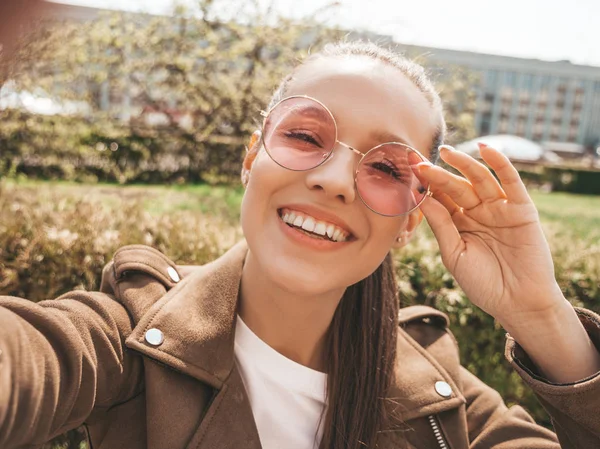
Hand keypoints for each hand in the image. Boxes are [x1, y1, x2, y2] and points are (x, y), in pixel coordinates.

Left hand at [414, 143, 564, 329]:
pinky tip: (486, 150)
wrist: (517, 304)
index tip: (407, 171)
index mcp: (459, 222)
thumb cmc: (482, 284)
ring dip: (464, 163)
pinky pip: (511, 182)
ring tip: (447, 152)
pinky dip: (501, 164)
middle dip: (438, 174)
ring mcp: (500, 208)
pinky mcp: (522, 209)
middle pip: (456, 186)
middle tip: (418, 162)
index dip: (425, 185)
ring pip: (480, 179)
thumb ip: (441, 224)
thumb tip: (422, 197)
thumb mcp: (454, 253)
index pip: (440, 197)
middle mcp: (478, 212)